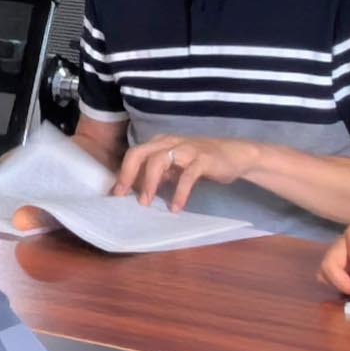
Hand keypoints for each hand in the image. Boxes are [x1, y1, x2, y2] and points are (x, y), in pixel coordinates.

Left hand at [116, 134, 252, 210]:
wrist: (235, 155)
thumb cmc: (201, 162)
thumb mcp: (175, 167)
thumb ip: (158, 174)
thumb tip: (136, 189)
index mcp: (160, 143)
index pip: (134, 154)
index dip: (122, 173)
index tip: (114, 193)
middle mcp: (170, 142)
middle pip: (140, 153)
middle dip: (128, 175)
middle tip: (122, 196)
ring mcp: (187, 149)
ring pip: (159, 160)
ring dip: (149, 183)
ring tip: (145, 203)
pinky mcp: (203, 159)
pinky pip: (187, 176)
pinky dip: (179, 192)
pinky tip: (176, 208)